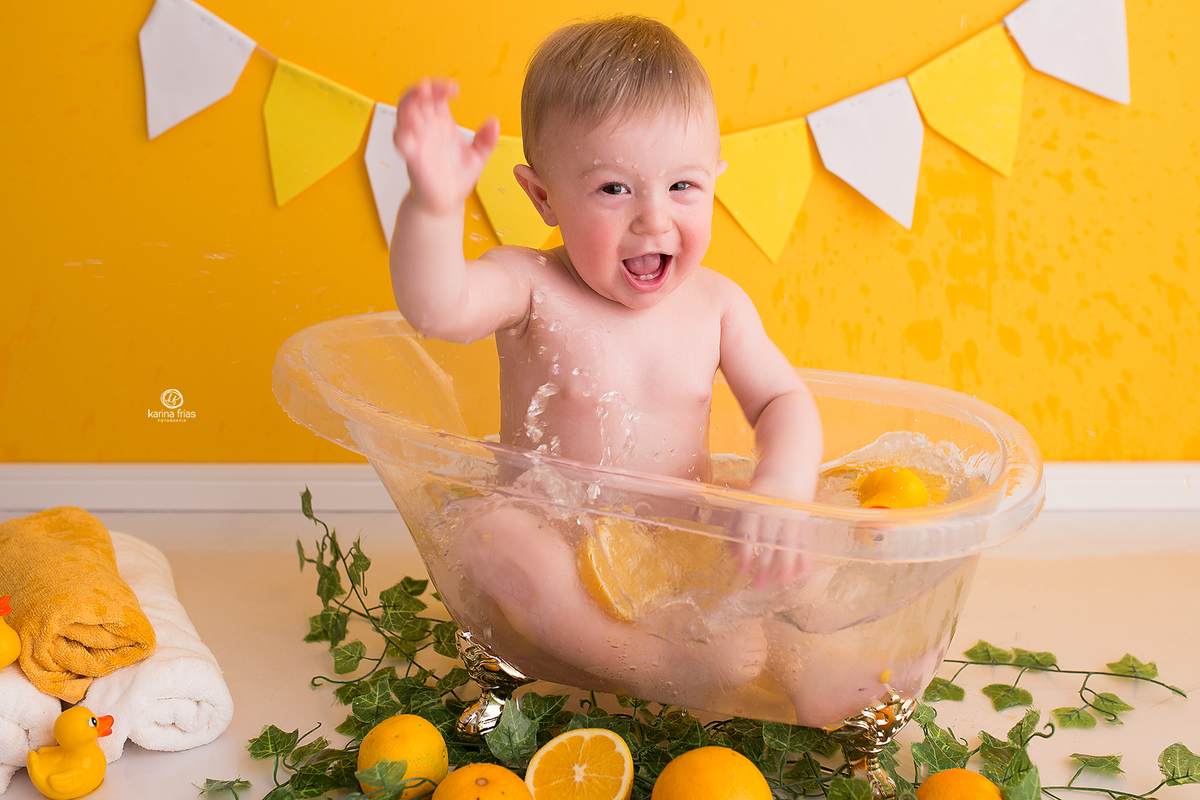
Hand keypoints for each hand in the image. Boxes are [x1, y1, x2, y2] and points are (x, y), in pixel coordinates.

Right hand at [394, 78, 499, 214]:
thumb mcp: (478, 157)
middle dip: (419, 89)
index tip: (455, 89)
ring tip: (419, 97)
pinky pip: (402, 143)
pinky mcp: (413, 159)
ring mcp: (417, 142)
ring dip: (408, 103)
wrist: (446, 202)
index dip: (440, 87)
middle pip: (414, 98)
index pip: (435, 95)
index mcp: (441, 122)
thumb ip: (486, 140)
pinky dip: (402, 134)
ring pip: (403, 114)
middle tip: (429, 87)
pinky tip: (408, 130)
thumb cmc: (458, 177)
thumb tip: (494, 123)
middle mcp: (426, 128)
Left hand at [731, 503, 813, 589]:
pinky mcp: (805, 520)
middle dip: (765, 565)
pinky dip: (806, 557)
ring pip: (789, 541)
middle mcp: (773, 511)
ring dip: (787, 564)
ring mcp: (791, 515)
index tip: (742, 572)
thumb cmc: (759, 498)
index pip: (748, 532)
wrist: (786, 475)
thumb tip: (733, 556)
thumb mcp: (743, 507)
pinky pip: (806, 540)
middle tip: (759, 587)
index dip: (744, 553)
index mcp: (754, 507)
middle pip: (769, 541)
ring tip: (783, 582)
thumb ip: (736, 530)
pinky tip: (803, 574)